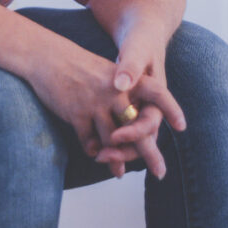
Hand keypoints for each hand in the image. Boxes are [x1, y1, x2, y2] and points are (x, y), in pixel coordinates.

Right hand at [27, 34, 184, 180]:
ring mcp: (95, 102)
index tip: (182, 127)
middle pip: (137, 127)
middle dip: (148, 153)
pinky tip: (93, 152)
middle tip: (160, 172)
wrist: (46, 55)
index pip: (157, 92)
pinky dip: (92, 149)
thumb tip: (129, 132)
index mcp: (126, 78)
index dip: (171, 109)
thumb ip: (120, 100)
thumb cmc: (79, 68)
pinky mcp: (76, 112)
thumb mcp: (105, 75)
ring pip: (114, 139)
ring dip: (116, 158)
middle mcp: (115, 90)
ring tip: (118, 171)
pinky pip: (89, 141)